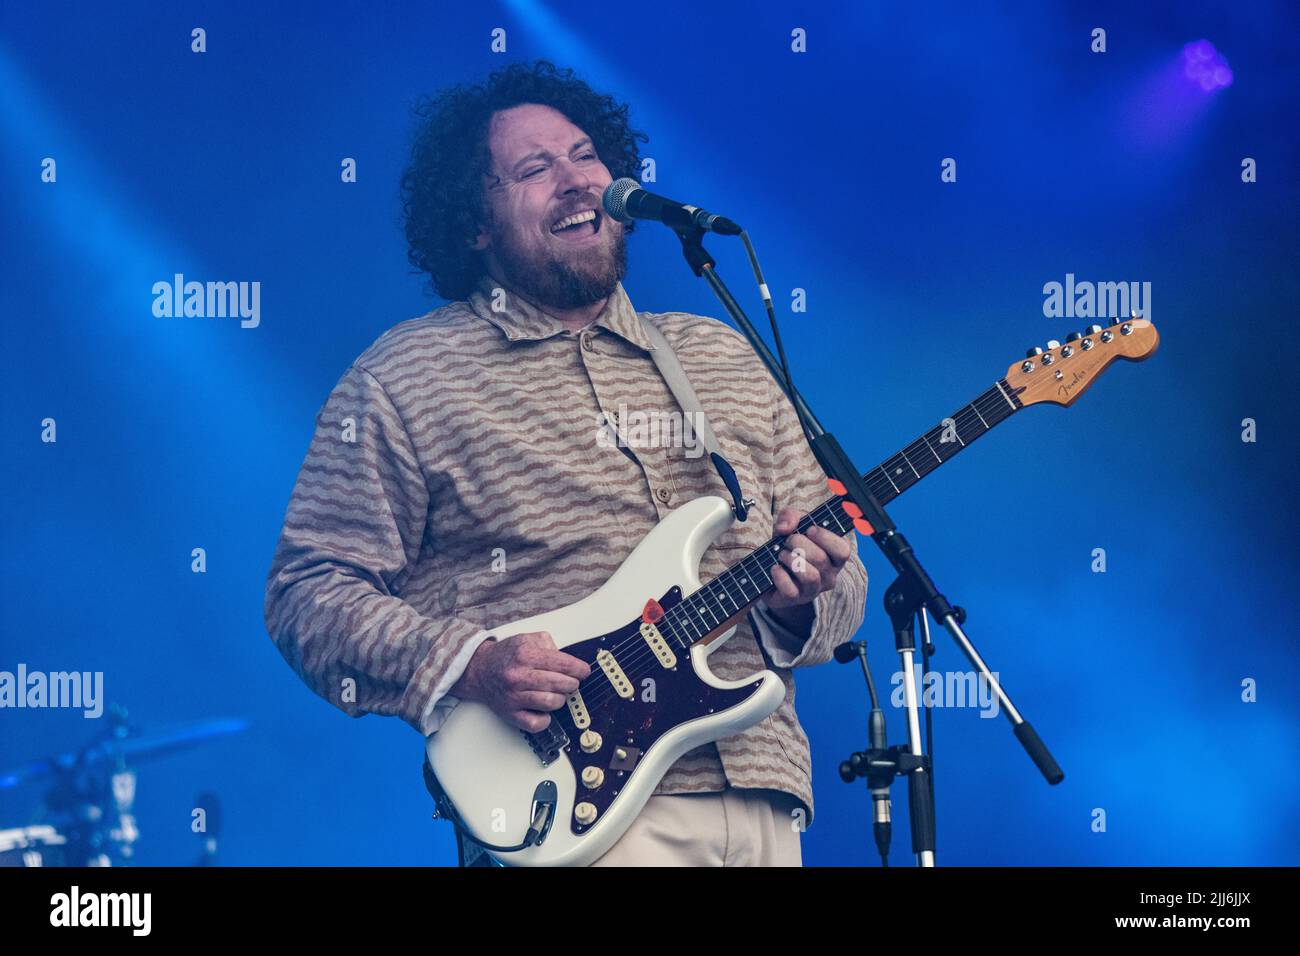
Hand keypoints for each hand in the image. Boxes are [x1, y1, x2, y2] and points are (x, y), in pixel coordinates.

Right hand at [451, 632, 590, 732]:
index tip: (584, 672)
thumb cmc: (506, 656)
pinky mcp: (511, 714)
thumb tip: (569, 660)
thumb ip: (548, 644)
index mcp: (525, 655)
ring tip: (557, 693)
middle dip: (572, 683)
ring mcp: (514, 697)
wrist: (479, 670)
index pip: (563, 664)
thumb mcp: (526, 639)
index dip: (580, 669)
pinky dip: (546, 719)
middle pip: (561, 684)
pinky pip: (536, 723)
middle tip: (571, 682)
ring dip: (560, 699)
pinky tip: (544, 710)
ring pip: (552, 703)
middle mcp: (519, 676)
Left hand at [763, 507, 851, 628]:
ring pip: (810, 576)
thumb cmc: (789, 545)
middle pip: (820, 558)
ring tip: (782, 555)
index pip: (843, 550)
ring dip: (790, 559)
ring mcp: (813, 590)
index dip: (825, 537)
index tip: (809, 529)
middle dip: (798, 543)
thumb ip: (791, 516)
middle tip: (788, 541)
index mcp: (835, 557)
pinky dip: (779, 575)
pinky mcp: (795, 599)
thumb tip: (785, 528)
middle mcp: (829, 575)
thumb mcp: (791, 524)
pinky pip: (790, 589)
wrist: (770, 570)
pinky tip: (775, 568)